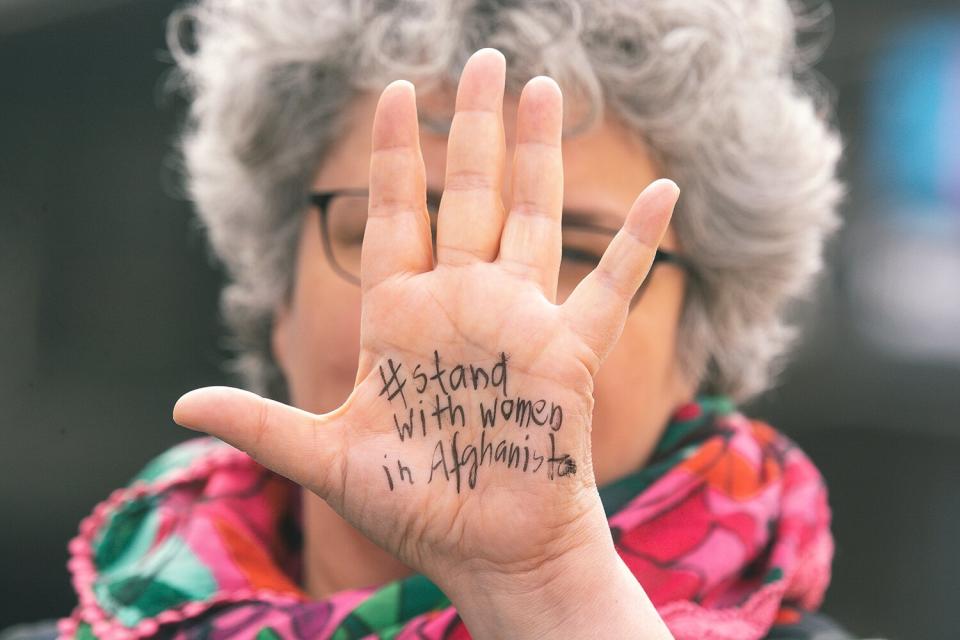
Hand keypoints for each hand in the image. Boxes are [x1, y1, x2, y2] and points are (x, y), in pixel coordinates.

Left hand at [172, 47, 678, 631]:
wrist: (489, 550)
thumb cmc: (413, 507)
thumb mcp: (327, 457)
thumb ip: (261, 423)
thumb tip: (180, 406)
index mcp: (402, 318)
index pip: (398, 214)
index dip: (397, 156)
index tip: (395, 93)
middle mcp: (462, 305)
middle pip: (469, 195)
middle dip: (475, 126)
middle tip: (485, 59)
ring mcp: (519, 321)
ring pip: (534, 217)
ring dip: (541, 152)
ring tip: (546, 86)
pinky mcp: (567, 351)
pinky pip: (612, 285)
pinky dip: (639, 242)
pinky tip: (665, 191)